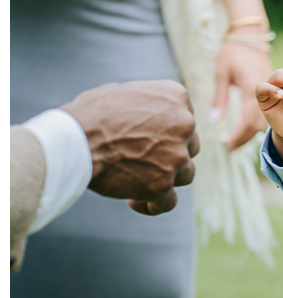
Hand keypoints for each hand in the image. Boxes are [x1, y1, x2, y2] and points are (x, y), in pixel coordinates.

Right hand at [61, 80, 198, 215]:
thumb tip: (146, 113)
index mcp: (177, 97)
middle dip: (171, 155)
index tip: (149, 140)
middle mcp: (184, 124)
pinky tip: (135, 201)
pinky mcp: (162, 185)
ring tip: (139, 182)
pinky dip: (154, 205)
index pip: (185, 119)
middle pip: (189, 146)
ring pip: (185, 174)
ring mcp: (176, 156)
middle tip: (144, 160)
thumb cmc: (92, 113)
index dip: (169, 133)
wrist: (78, 139)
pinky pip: (168, 202)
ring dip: (166, 179)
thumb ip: (148, 104)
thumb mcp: (127, 92)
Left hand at [212, 41, 272, 150]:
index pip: (248, 119)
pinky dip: (258, 119)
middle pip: (259, 122)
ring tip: (238, 140)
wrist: (249, 32)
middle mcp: (264, 88)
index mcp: (250, 86)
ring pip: (265, 116)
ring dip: (252, 131)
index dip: (239, 136)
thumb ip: (219, 98)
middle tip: (232, 148)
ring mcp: (269, 86)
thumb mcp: (221, 73)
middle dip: (246, 137)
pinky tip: (248, 124)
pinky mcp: (271, 84)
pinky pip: (268, 107)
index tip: (229, 147)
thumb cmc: (231, 50)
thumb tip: (213, 122)